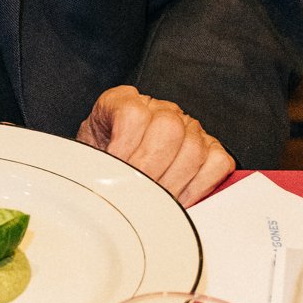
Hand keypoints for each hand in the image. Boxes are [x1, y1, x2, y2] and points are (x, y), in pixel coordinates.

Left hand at [76, 86, 232, 206]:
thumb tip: (103, 182)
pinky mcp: (209, 148)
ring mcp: (187, 126)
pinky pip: (217, 163)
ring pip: (194, 147)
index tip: (116, 172)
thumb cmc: (98, 162)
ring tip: (155, 201)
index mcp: (122, 101)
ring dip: (173, 183)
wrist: (107, 168)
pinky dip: (200, 186)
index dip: (125, 149)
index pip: (134, 115)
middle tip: (138, 194)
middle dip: (150, 170)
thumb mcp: (85, 155)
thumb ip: (92, 160)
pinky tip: (179, 198)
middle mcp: (159, 109)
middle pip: (168, 130)